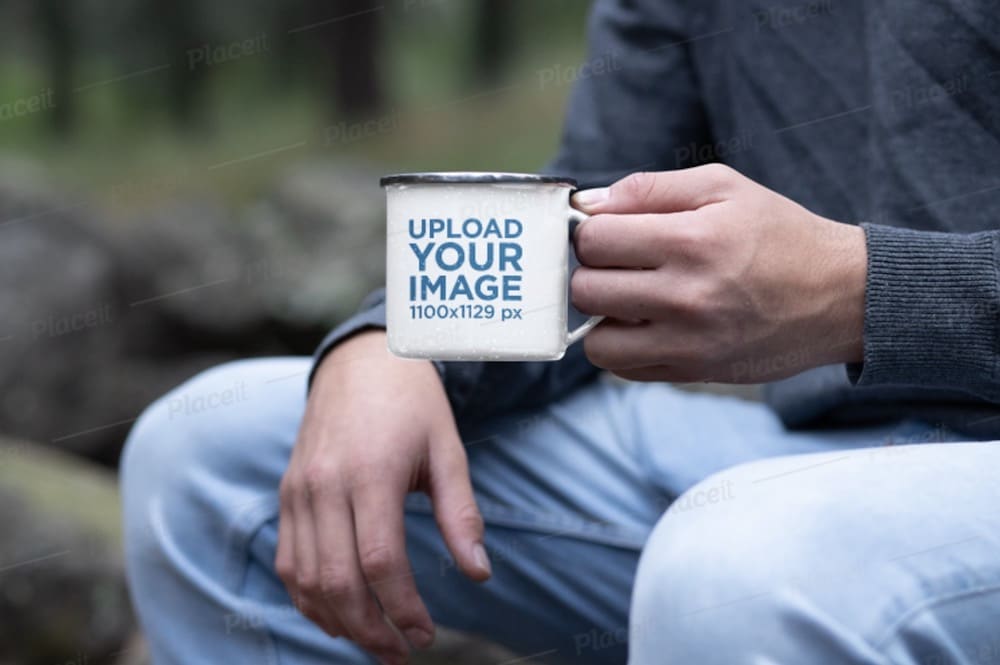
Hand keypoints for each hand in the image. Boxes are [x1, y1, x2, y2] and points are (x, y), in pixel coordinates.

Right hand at [275, 330, 490, 664]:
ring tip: (374, 642)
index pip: (379, 562)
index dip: (401, 608)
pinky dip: (309, 597)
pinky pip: (288, 561)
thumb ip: (461, 515)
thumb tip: (479, 574)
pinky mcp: (287, 493)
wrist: (361, 361)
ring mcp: (299, 490)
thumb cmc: (413, 404)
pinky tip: (338, 614)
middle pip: (337, 580)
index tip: (426, 635)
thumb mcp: (448, 450)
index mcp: (370, 473)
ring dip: (337, 621)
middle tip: (401, 653)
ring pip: (306, 578)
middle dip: (370, 629)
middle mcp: (325, 485)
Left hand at [571, 165, 866, 382]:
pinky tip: (645, 324)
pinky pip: (621, 368)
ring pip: (595, 338)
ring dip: (602, 315)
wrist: (841, 297)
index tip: (612, 232)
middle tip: (620, 263)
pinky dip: (620, 346)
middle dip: (593, 271)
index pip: (594, 239)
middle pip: (586, 288)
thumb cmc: (779, 234)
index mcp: (692, 240)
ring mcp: (687, 342)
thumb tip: (588, 205)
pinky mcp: (691, 372)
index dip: (593, 231)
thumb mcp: (724, 187)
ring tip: (630, 297)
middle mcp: (686, 296)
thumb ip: (650, 189)